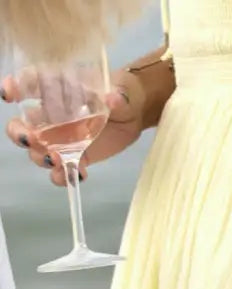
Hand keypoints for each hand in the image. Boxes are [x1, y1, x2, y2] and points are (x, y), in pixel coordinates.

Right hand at [3, 70, 145, 186]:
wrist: (133, 113)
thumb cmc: (120, 93)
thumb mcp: (120, 90)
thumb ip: (115, 95)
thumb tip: (114, 99)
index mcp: (55, 88)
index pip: (28, 84)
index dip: (14, 87)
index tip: (9, 94)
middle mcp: (50, 113)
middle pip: (22, 124)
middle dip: (19, 133)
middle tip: (30, 139)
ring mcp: (61, 137)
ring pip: (37, 150)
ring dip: (41, 157)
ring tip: (56, 160)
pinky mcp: (76, 155)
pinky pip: (62, 169)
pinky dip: (65, 176)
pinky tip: (79, 175)